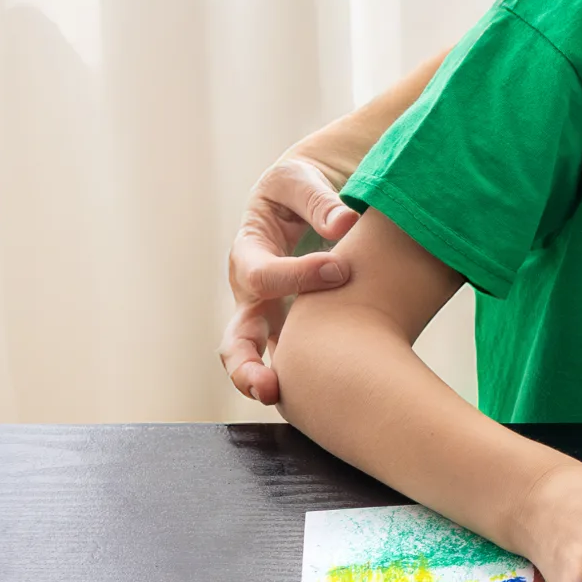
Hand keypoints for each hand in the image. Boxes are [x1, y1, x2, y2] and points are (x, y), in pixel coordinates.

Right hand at [221, 155, 360, 403]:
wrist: (305, 200)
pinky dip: (303, 379)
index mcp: (248, 251)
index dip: (298, 275)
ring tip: (285, 401)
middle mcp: (251, 293)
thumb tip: (345, 223)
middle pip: (236, 338)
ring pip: (257, 360)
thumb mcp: (300, 180)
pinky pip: (291, 359)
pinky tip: (331, 396)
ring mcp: (269, 317)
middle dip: (247, 364)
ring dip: (265, 383)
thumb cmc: (298, 187)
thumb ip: (319, 200)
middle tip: (270, 385)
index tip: (340, 269)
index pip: (263, 275)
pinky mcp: (293, 329)